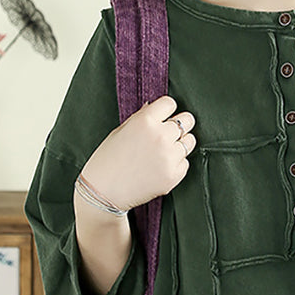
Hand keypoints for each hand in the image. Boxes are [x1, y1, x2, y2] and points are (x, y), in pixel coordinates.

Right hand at [80, 95, 196, 211]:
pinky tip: (161, 166)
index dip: (166, 110)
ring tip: (165, 150)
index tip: (164, 116)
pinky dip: (177, 163)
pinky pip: (185, 162)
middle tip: (170, 132)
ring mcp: (169, 157)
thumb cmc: (108, 160)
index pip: (170, 103)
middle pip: (187, 120)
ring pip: (190, 141)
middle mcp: (160, 137)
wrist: (105, 191)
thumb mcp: (120, 131)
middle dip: (180, 124)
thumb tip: (154, 107)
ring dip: (181, 143)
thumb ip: (141, 118)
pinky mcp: (174, 175)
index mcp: (145, 121)